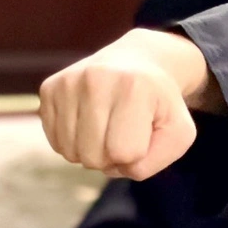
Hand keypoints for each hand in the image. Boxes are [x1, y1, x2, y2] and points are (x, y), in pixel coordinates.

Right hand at [39, 28, 220, 178]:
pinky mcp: (49, 87)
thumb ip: (157, 159)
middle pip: (93, 157)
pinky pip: (55, 142)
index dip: (137, 154)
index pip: (125, 153)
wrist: (137, 62)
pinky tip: (88, 122)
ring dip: (91, 151)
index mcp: (134, 87)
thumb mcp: (178, 132)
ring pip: (71, 153)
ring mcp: (68, 82)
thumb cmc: (159, 104)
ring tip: (107, 126)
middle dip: (112, 157)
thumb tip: (114, 166)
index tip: (143, 132)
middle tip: (123, 132)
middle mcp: (96, 79)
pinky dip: (74, 142)